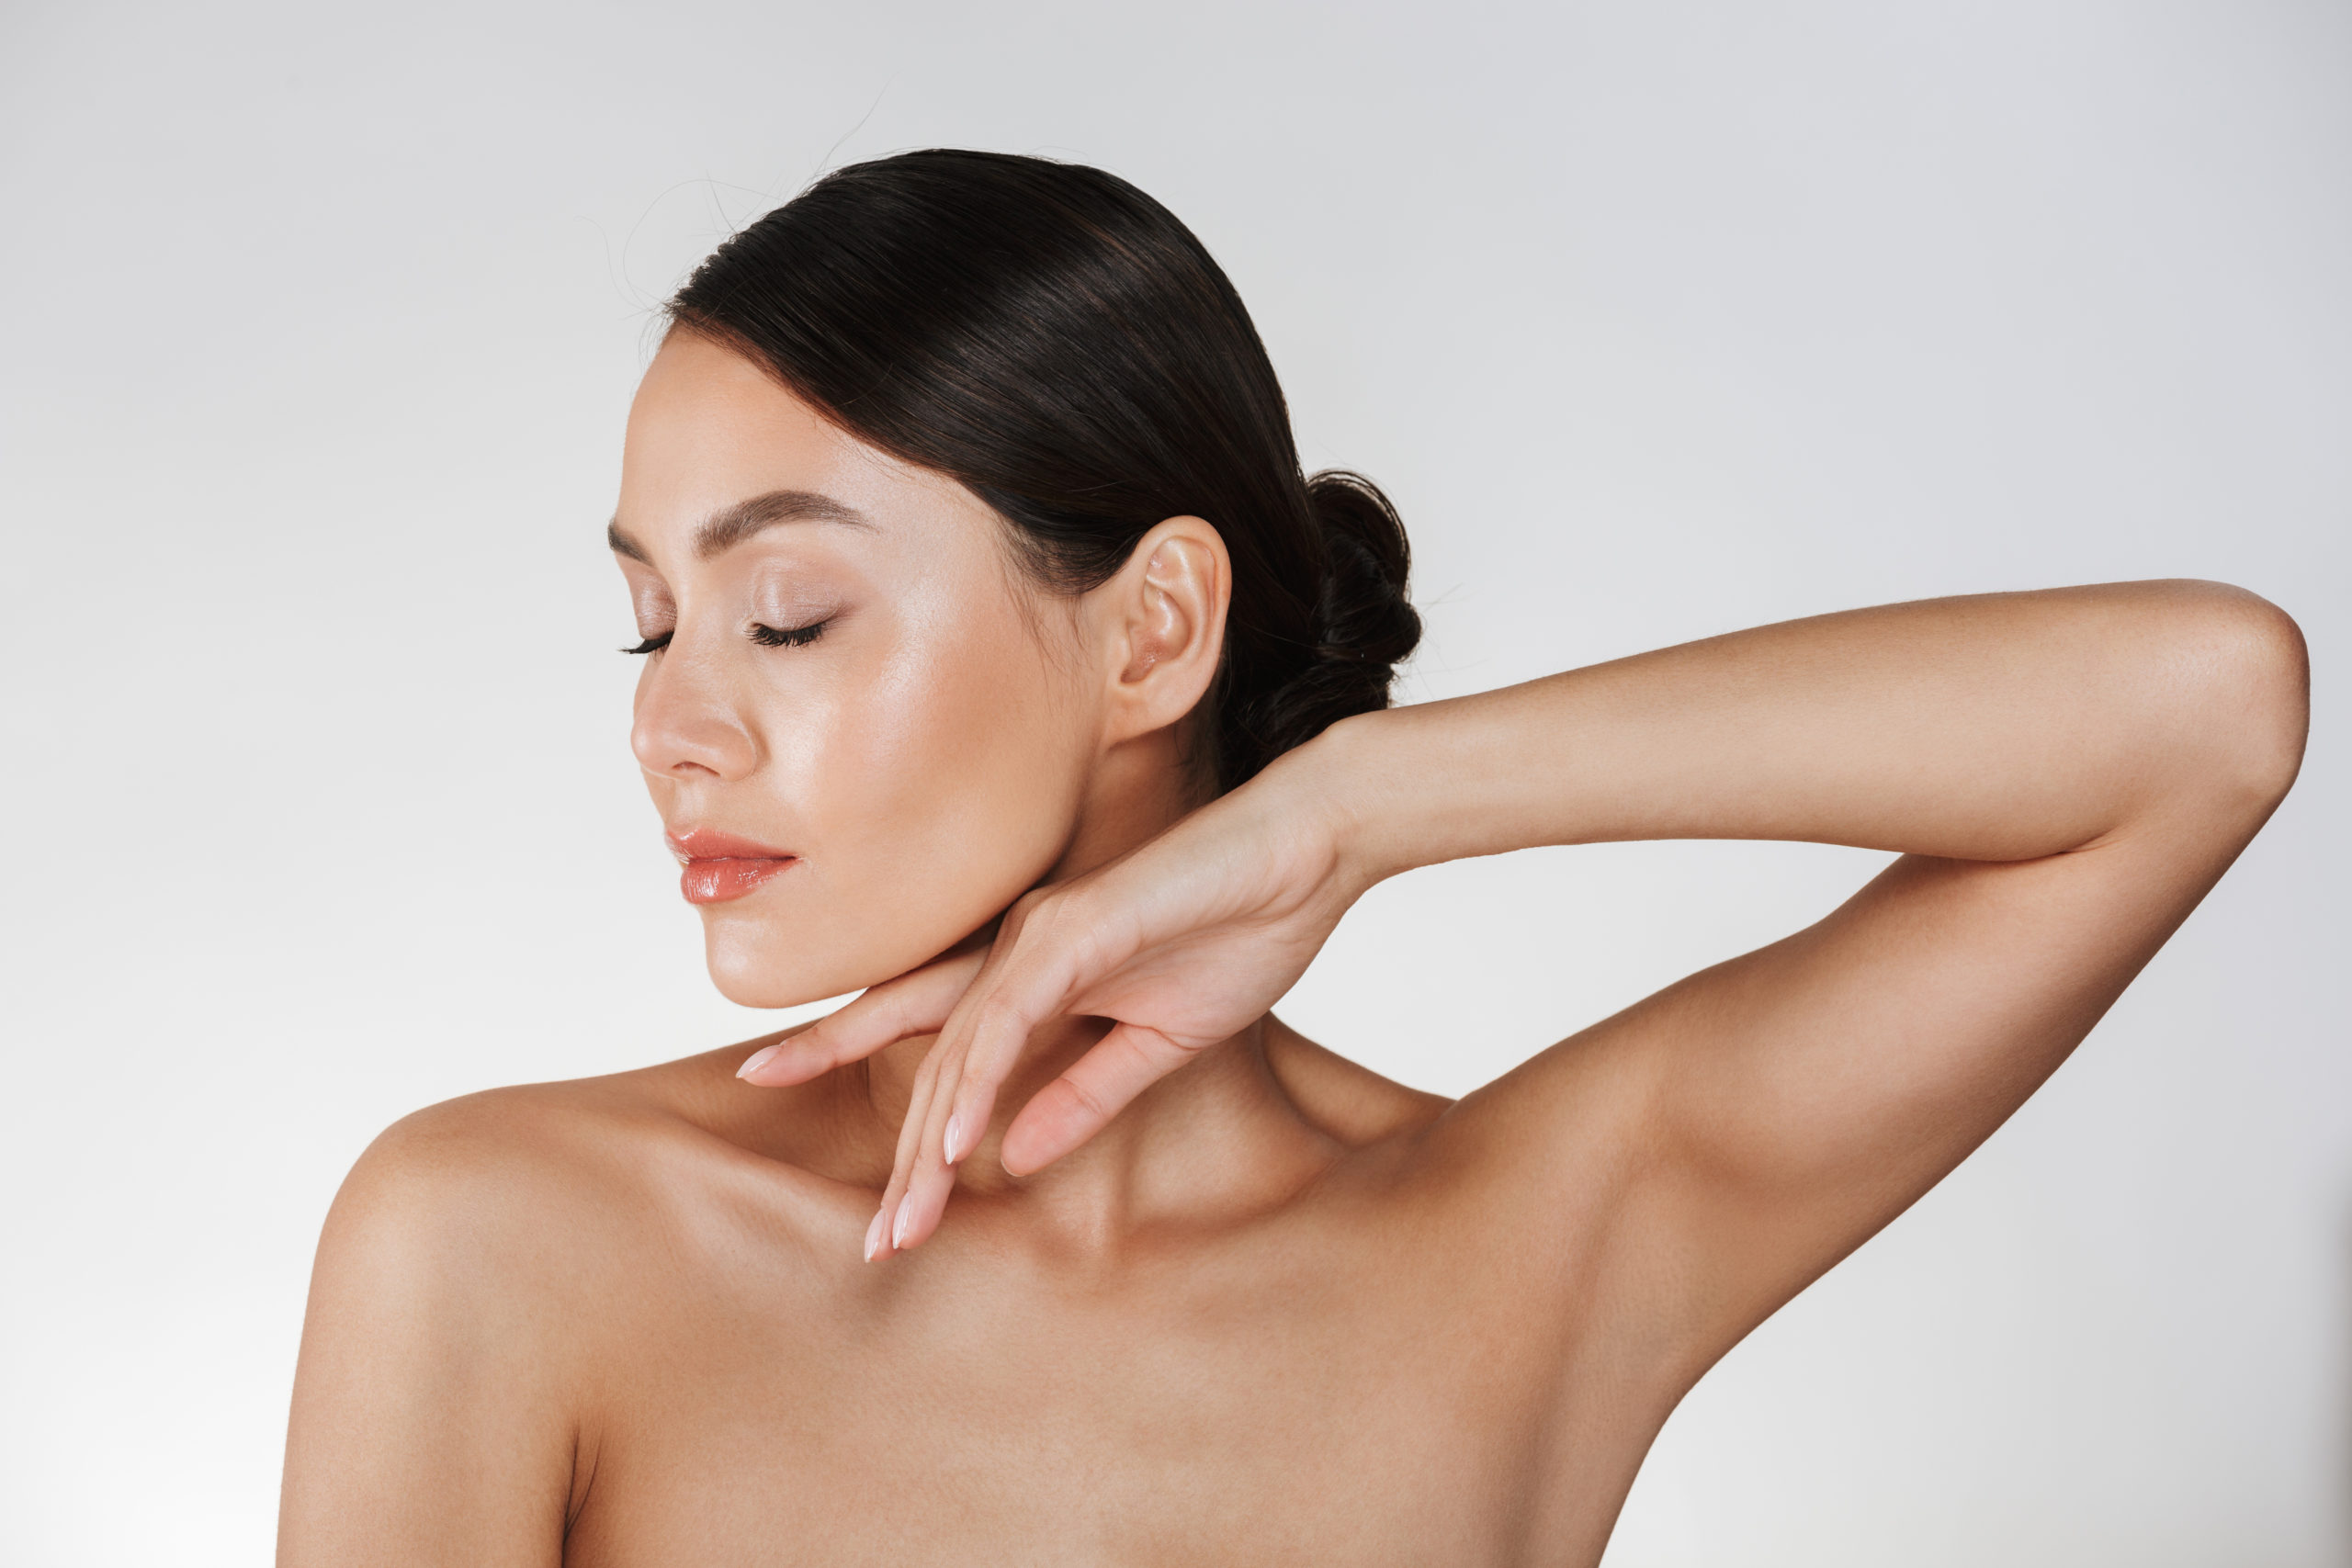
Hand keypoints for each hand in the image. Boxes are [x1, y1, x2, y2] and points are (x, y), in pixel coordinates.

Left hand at [736, 740, 1374, 1258]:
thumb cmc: (1239, 929)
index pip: (929, 1032)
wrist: (1307, 853)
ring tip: (908, 1222)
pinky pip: (1009, 1019)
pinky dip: (978, 1083)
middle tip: (876, 1244)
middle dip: (901, 1156)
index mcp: (1032, 972)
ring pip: (957, 1050)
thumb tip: (1011, 1156)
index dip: (850, 1060)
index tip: (789, 1107)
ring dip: (932, 1143)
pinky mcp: (1076, 931)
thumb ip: (1085, 1095)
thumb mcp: (1158, 1044)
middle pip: (927, 1056)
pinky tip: (957, 1145)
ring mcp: (1039, 937)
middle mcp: (1016, 950)